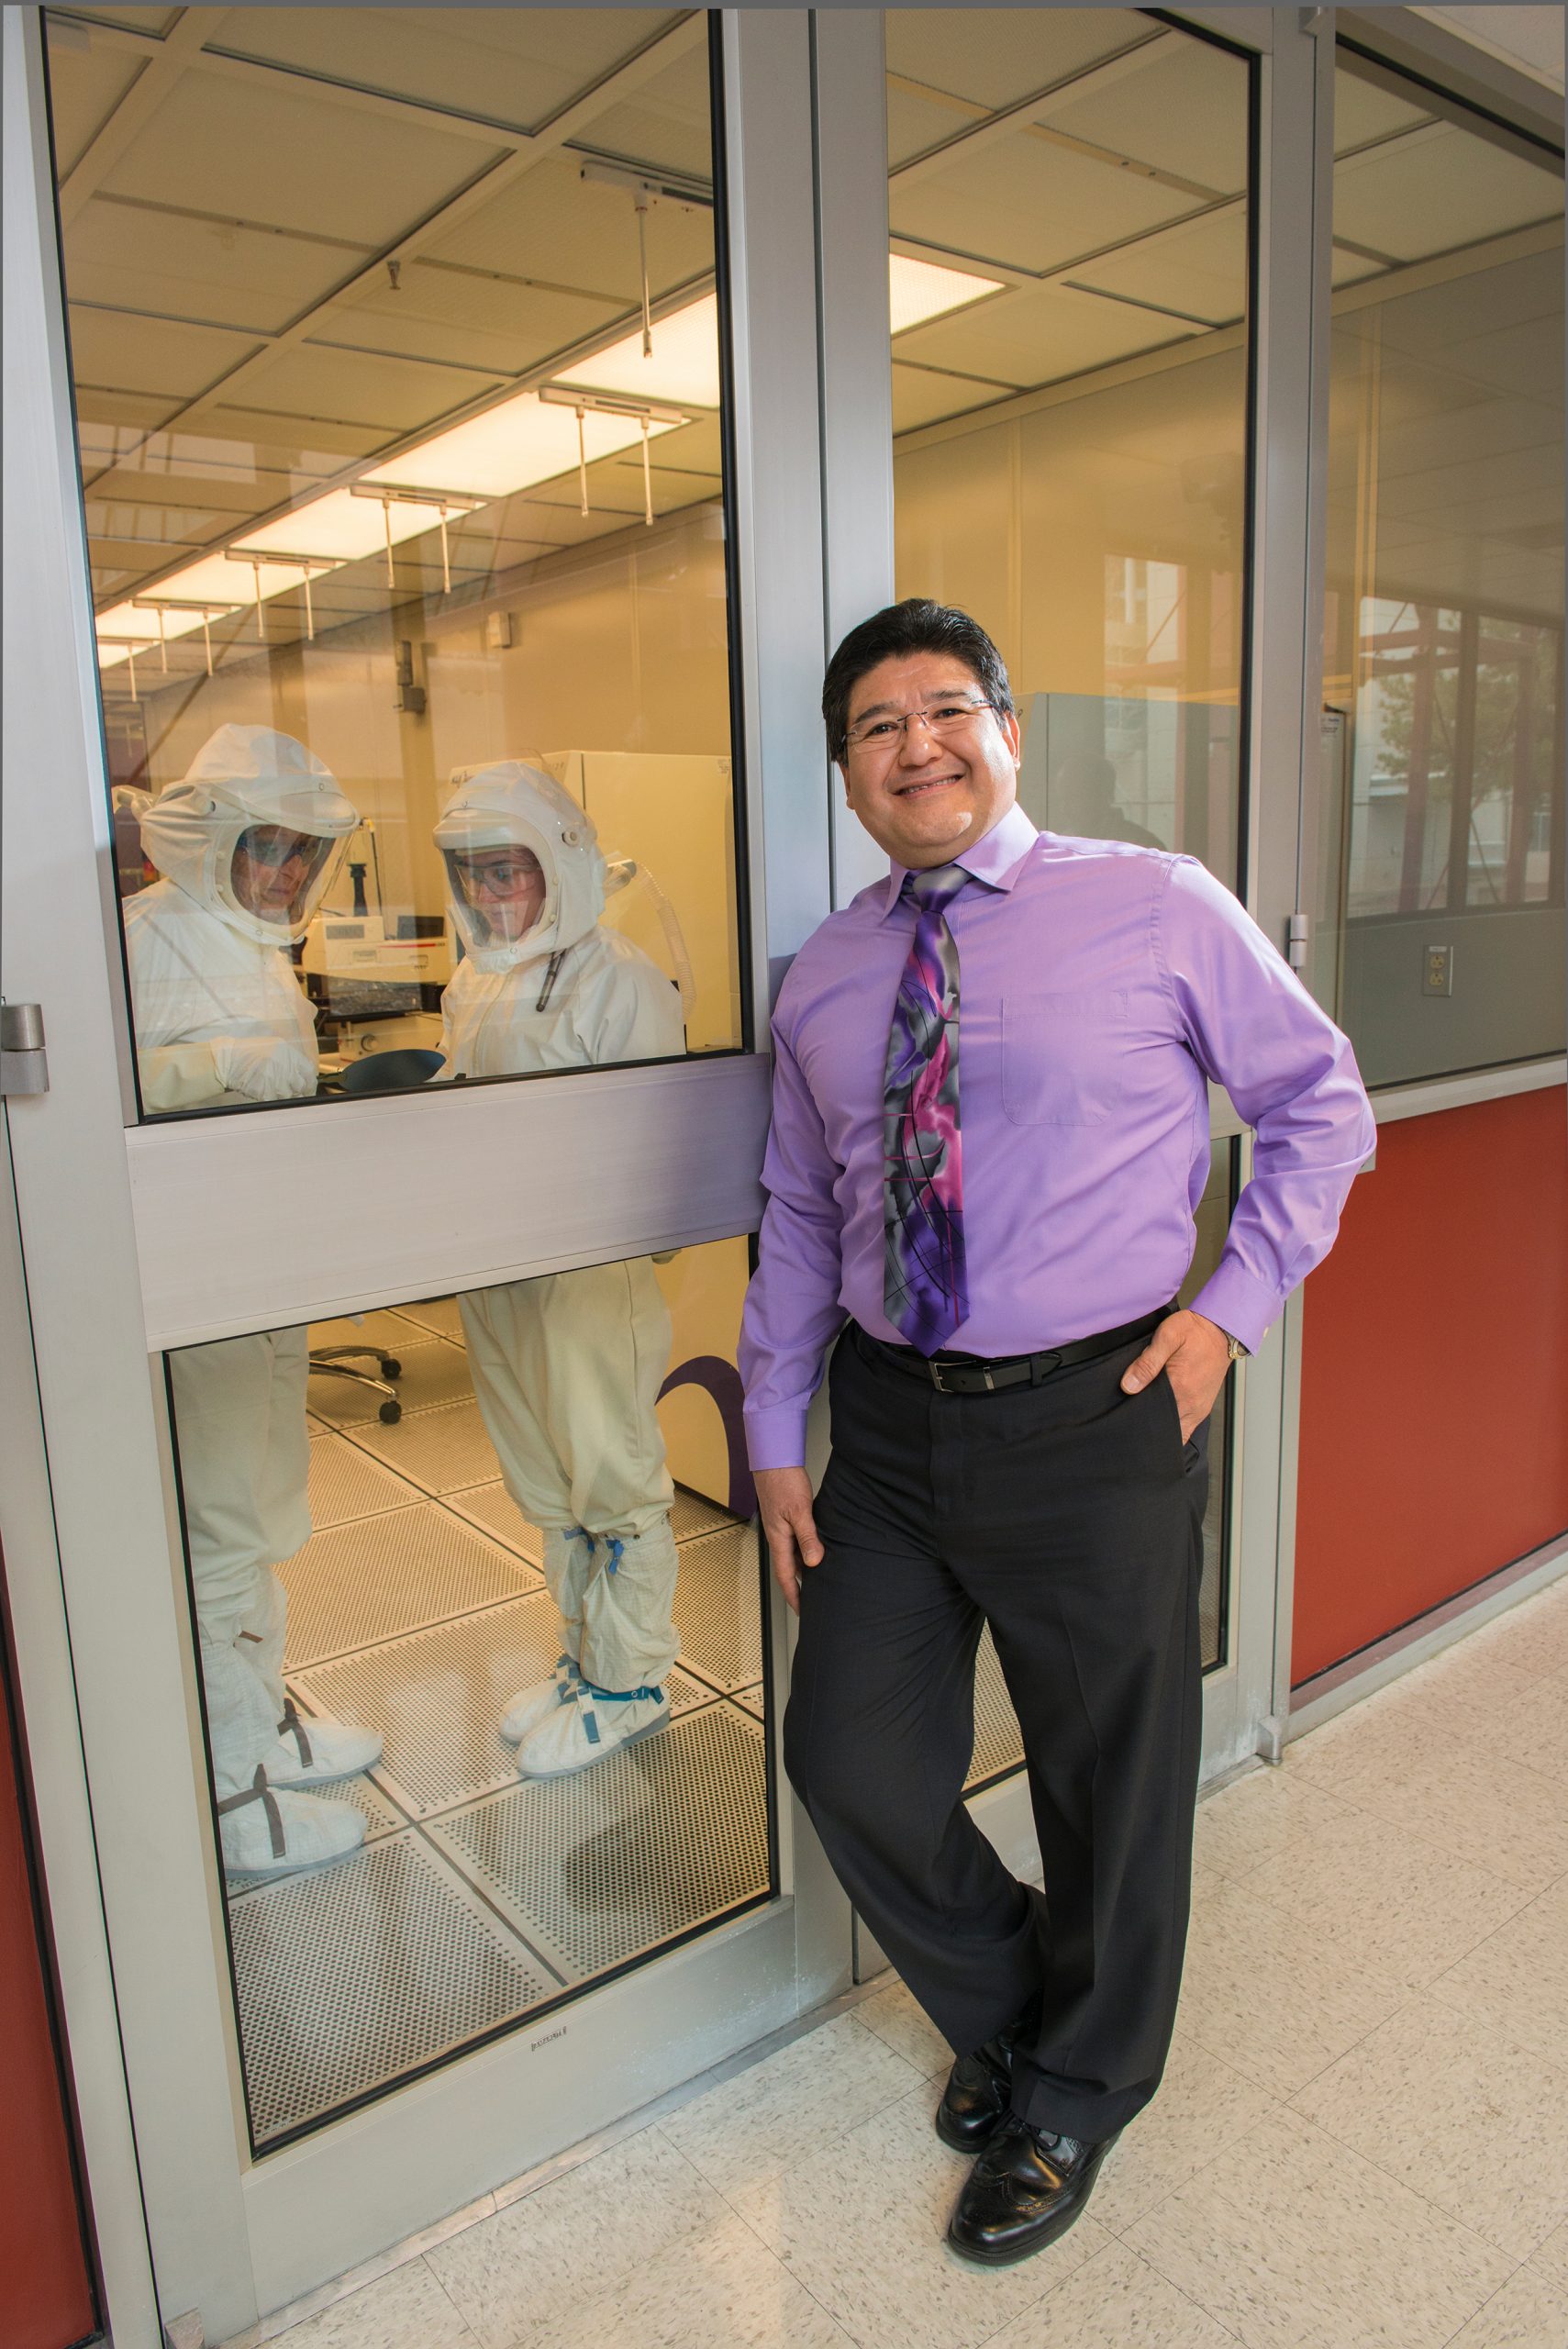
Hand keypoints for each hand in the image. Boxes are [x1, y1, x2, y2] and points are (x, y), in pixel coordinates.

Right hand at [212, 1034, 314, 1101]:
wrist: (226, 1061)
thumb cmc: (247, 1054)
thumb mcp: (273, 1047)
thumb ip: (290, 1059)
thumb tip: (302, 1075)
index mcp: (288, 1053)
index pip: (309, 1072)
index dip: (309, 1083)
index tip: (307, 1089)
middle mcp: (284, 1065)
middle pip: (300, 1086)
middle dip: (297, 1092)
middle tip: (291, 1093)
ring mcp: (275, 1079)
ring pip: (288, 1095)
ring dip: (282, 1096)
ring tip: (271, 1089)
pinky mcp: (265, 1091)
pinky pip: (275, 1101)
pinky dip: (270, 1099)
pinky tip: (263, 1092)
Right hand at [754, 1465, 823, 1613]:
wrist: (774, 1460)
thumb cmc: (783, 1482)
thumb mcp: (800, 1511)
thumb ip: (807, 1537)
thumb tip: (814, 1562)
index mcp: (779, 1540)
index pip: (786, 1576)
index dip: (794, 1595)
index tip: (802, 1611)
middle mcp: (779, 1537)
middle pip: (789, 1568)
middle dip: (800, 1586)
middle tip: (814, 1601)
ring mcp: (782, 1528)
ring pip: (794, 1555)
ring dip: (804, 1569)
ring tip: (820, 1580)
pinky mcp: (787, 1518)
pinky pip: (797, 1542)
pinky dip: (807, 1551)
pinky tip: (819, 1550)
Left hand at [1120, 1309, 1232, 1441]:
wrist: (1220, 1330)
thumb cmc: (1195, 1331)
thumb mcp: (1167, 1337)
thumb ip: (1147, 1362)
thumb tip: (1128, 1386)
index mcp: (1181, 1388)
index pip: (1154, 1420)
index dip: (1138, 1422)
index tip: (1126, 1418)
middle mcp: (1192, 1404)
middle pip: (1164, 1430)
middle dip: (1147, 1428)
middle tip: (1133, 1418)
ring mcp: (1198, 1409)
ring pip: (1176, 1432)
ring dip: (1161, 1428)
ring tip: (1146, 1416)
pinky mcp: (1202, 1409)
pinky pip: (1185, 1428)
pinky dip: (1173, 1427)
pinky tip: (1161, 1415)